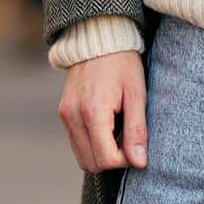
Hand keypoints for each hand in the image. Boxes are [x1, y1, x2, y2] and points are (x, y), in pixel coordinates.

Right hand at [59, 52, 146, 173]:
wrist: (98, 40)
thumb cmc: (123, 65)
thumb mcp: (136, 95)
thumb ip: (137, 130)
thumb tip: (139, 163)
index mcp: (93, 112)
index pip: (106, 159)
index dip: (125, 160)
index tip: (136, 144)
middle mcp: (73, 117)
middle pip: (92, 163)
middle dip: (113, 159)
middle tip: (128, 138)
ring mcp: (65, 116)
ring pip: (82, 158)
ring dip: (102, 153)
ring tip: (118, 131)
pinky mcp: (63, 114)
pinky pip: (76, 144)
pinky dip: (92, 145)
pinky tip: (107, 127)